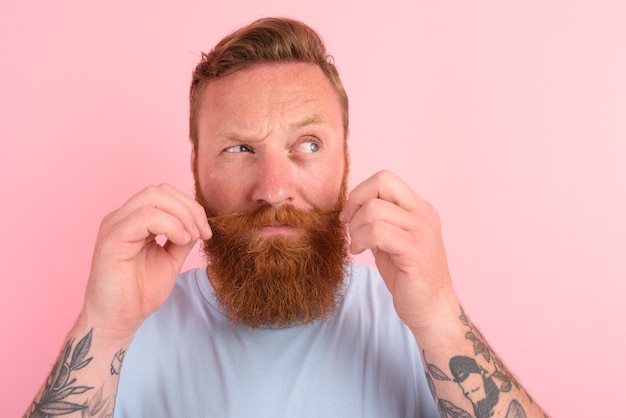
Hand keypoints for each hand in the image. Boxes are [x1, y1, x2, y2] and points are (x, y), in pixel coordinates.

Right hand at [81, 184, 211, 339]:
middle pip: (160, 190)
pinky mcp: (112, 239)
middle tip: (202, 234)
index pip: (164, 194)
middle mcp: (121, 218)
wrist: (118, 321)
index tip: (205, 232)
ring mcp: (114, 226)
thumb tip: (198, 222)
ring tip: (191, 239)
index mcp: (133, 220)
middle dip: (189, 208)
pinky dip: (170, 225)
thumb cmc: (139, 293)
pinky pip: (145, 217)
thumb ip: (181, 238)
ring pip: (152, 197)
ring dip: (181, 215)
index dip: (190, 207)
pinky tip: (180, 241)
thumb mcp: (170, 259)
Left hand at [340, 170, 458, 332]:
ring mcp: (422, 231)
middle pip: (381, 182)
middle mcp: (424, 214)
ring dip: (355, 228)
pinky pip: (377, 232)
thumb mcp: (391, 240)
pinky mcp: (415, 251)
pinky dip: (360, 240)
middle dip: (355, 203)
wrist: (431, 310)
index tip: (350, 216)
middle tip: (350, 228)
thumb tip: (351, 207)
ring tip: (357, 246)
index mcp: (419, 208)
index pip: (385, 178)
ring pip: (374, 209)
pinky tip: (359, 252)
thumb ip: (378, 220)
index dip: (360, 193)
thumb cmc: (409, 277)